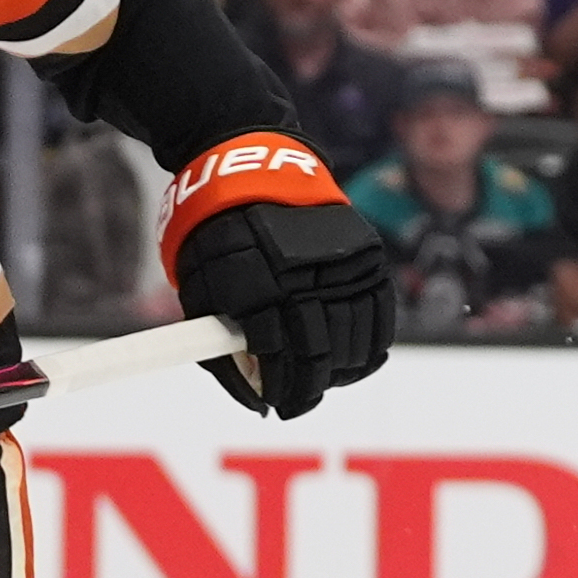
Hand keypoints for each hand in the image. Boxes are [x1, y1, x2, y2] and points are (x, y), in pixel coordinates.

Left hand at [162, 133, 393, 419]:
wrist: (250, 172)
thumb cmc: (214, 240)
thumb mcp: (199, 288)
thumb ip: (222, 342)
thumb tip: (253, 396)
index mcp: (253, 284)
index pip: (275, 353)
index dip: (277, 387)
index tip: (272, 404)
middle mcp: (301, 274)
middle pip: (318, 353)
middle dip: (307, 388)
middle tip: (296, 405)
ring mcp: (340, 264)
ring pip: (354, 340)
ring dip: (339, 373)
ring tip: (321, 384)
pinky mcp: (367, 256)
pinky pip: (379, 316)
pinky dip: (369, 347)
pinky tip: (354, 364)